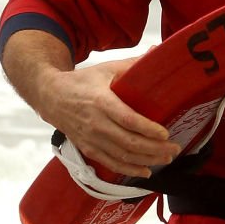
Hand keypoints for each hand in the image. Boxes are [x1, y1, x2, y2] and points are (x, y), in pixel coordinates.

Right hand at [39, 58, 178, 177]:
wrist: (50, 96)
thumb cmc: (81, 81)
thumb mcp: (106, 69)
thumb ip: (133, 65)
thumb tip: (158, 52)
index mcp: (101, 101)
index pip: (127, 119)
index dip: (147, 128)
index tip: (165, 133)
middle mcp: (95, 123)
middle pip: (128, 142)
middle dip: (154, 149)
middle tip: (174, 148)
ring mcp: (90, 138)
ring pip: (121, 156)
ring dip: (146, 161)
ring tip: (166, 159)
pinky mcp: (87, 148)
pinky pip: (110, 163)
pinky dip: (128, 170)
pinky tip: (145, 172)